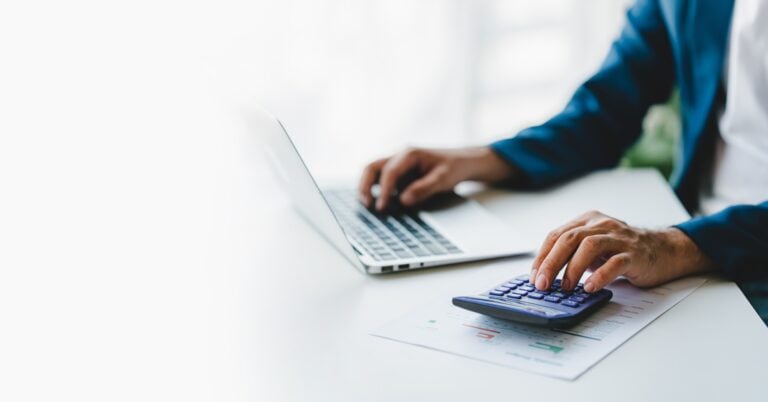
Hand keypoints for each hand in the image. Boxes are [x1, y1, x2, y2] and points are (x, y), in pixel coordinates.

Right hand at [358, 146, 515, 210]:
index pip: (389, 172)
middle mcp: (400, 156)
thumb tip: (403, 200)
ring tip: (368, 205)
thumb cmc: (454, 167)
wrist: (464, 161)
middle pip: (372, 167)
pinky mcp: (400, 173)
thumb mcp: (443, 179)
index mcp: (409, 154)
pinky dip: (378, 190)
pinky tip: (381, 204)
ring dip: (368, 188)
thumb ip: (423, 189)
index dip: (383, 191)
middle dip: (365, 185)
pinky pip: (383, 180)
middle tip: (366, 205)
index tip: (381, 207)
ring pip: (374, 172)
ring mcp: (398, 164)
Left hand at [530, 210, 714, 292]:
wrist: (664, 250)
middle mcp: (602, 225)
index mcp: (587, 221)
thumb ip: (573, 254)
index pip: (556, 235)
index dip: (542, 256)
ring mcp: (619, 238)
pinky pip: (615, 262)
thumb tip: (545, 275)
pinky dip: (600, 275)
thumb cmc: (623, 250)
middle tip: (542, 284)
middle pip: (569, 239)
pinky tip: (590, 287)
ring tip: (566, 288)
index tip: (534, 276)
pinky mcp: (635, 253)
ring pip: (589, 246)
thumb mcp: (594, 246)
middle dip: (551, 263)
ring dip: (572, 268)